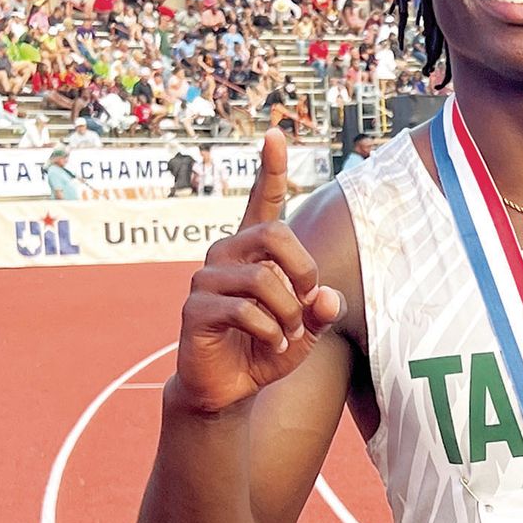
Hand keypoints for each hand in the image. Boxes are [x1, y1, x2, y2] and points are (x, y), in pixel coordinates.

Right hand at [175, 128, 341, 413]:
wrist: (230, 388)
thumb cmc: (268, 348)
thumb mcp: (308, 329)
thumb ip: (323, 309)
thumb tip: (327, 296)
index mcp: (254, 249)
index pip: (263, 200)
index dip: (271, 168)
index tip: (275, 134)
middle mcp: (227, 253)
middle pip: (275, 234)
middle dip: (304, 270)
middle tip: (308, 302)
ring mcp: (206, 279)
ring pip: (263, 280)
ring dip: (289, 312)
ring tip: (288, 333)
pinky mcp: (195, 309)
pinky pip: (245, 311)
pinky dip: (271, 332)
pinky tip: (272, 345)